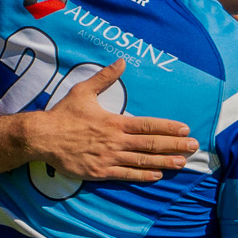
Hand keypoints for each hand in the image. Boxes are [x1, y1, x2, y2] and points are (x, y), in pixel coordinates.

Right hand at [26, 61, 198, 182]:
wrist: (43, 137)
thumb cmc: (64, 114)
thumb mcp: (84, 91)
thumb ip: (105, 77)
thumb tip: (121, 62)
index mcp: (115, 122)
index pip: (148, 125)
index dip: (169, 128)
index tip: (185, 130)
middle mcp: (116, 140)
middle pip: (151, 144)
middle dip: (175, 146)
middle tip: (194, 148)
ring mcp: (109, 157)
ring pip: (142, 161)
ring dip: (165, 162)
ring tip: (182, 163)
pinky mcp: (100, 172)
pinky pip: (126, 174)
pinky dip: (143, 175)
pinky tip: (157, 175)